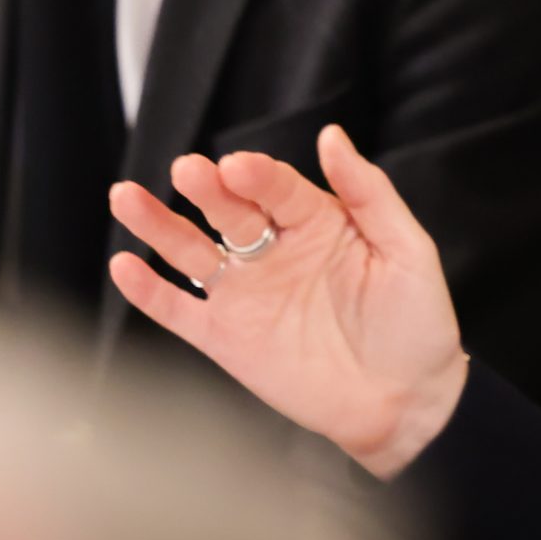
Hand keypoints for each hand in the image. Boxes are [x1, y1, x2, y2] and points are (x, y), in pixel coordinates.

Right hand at [108, 125, 467, 477]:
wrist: (406, 403)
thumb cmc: (416, 323)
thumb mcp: (406, 249)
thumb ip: (369, 192)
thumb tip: (333, 136)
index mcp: (317, 222)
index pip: (277, 188)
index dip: (257, 175)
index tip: (238, 166)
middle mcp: (275, 251)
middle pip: (229, 210)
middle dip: (206, 188)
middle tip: (188, 170)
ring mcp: (247, 294)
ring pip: (191, 251)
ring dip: (158, 225)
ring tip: (126, 196)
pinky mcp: (226, 338)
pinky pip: (180, 310)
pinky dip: (149, 291)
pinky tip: (124, 266)